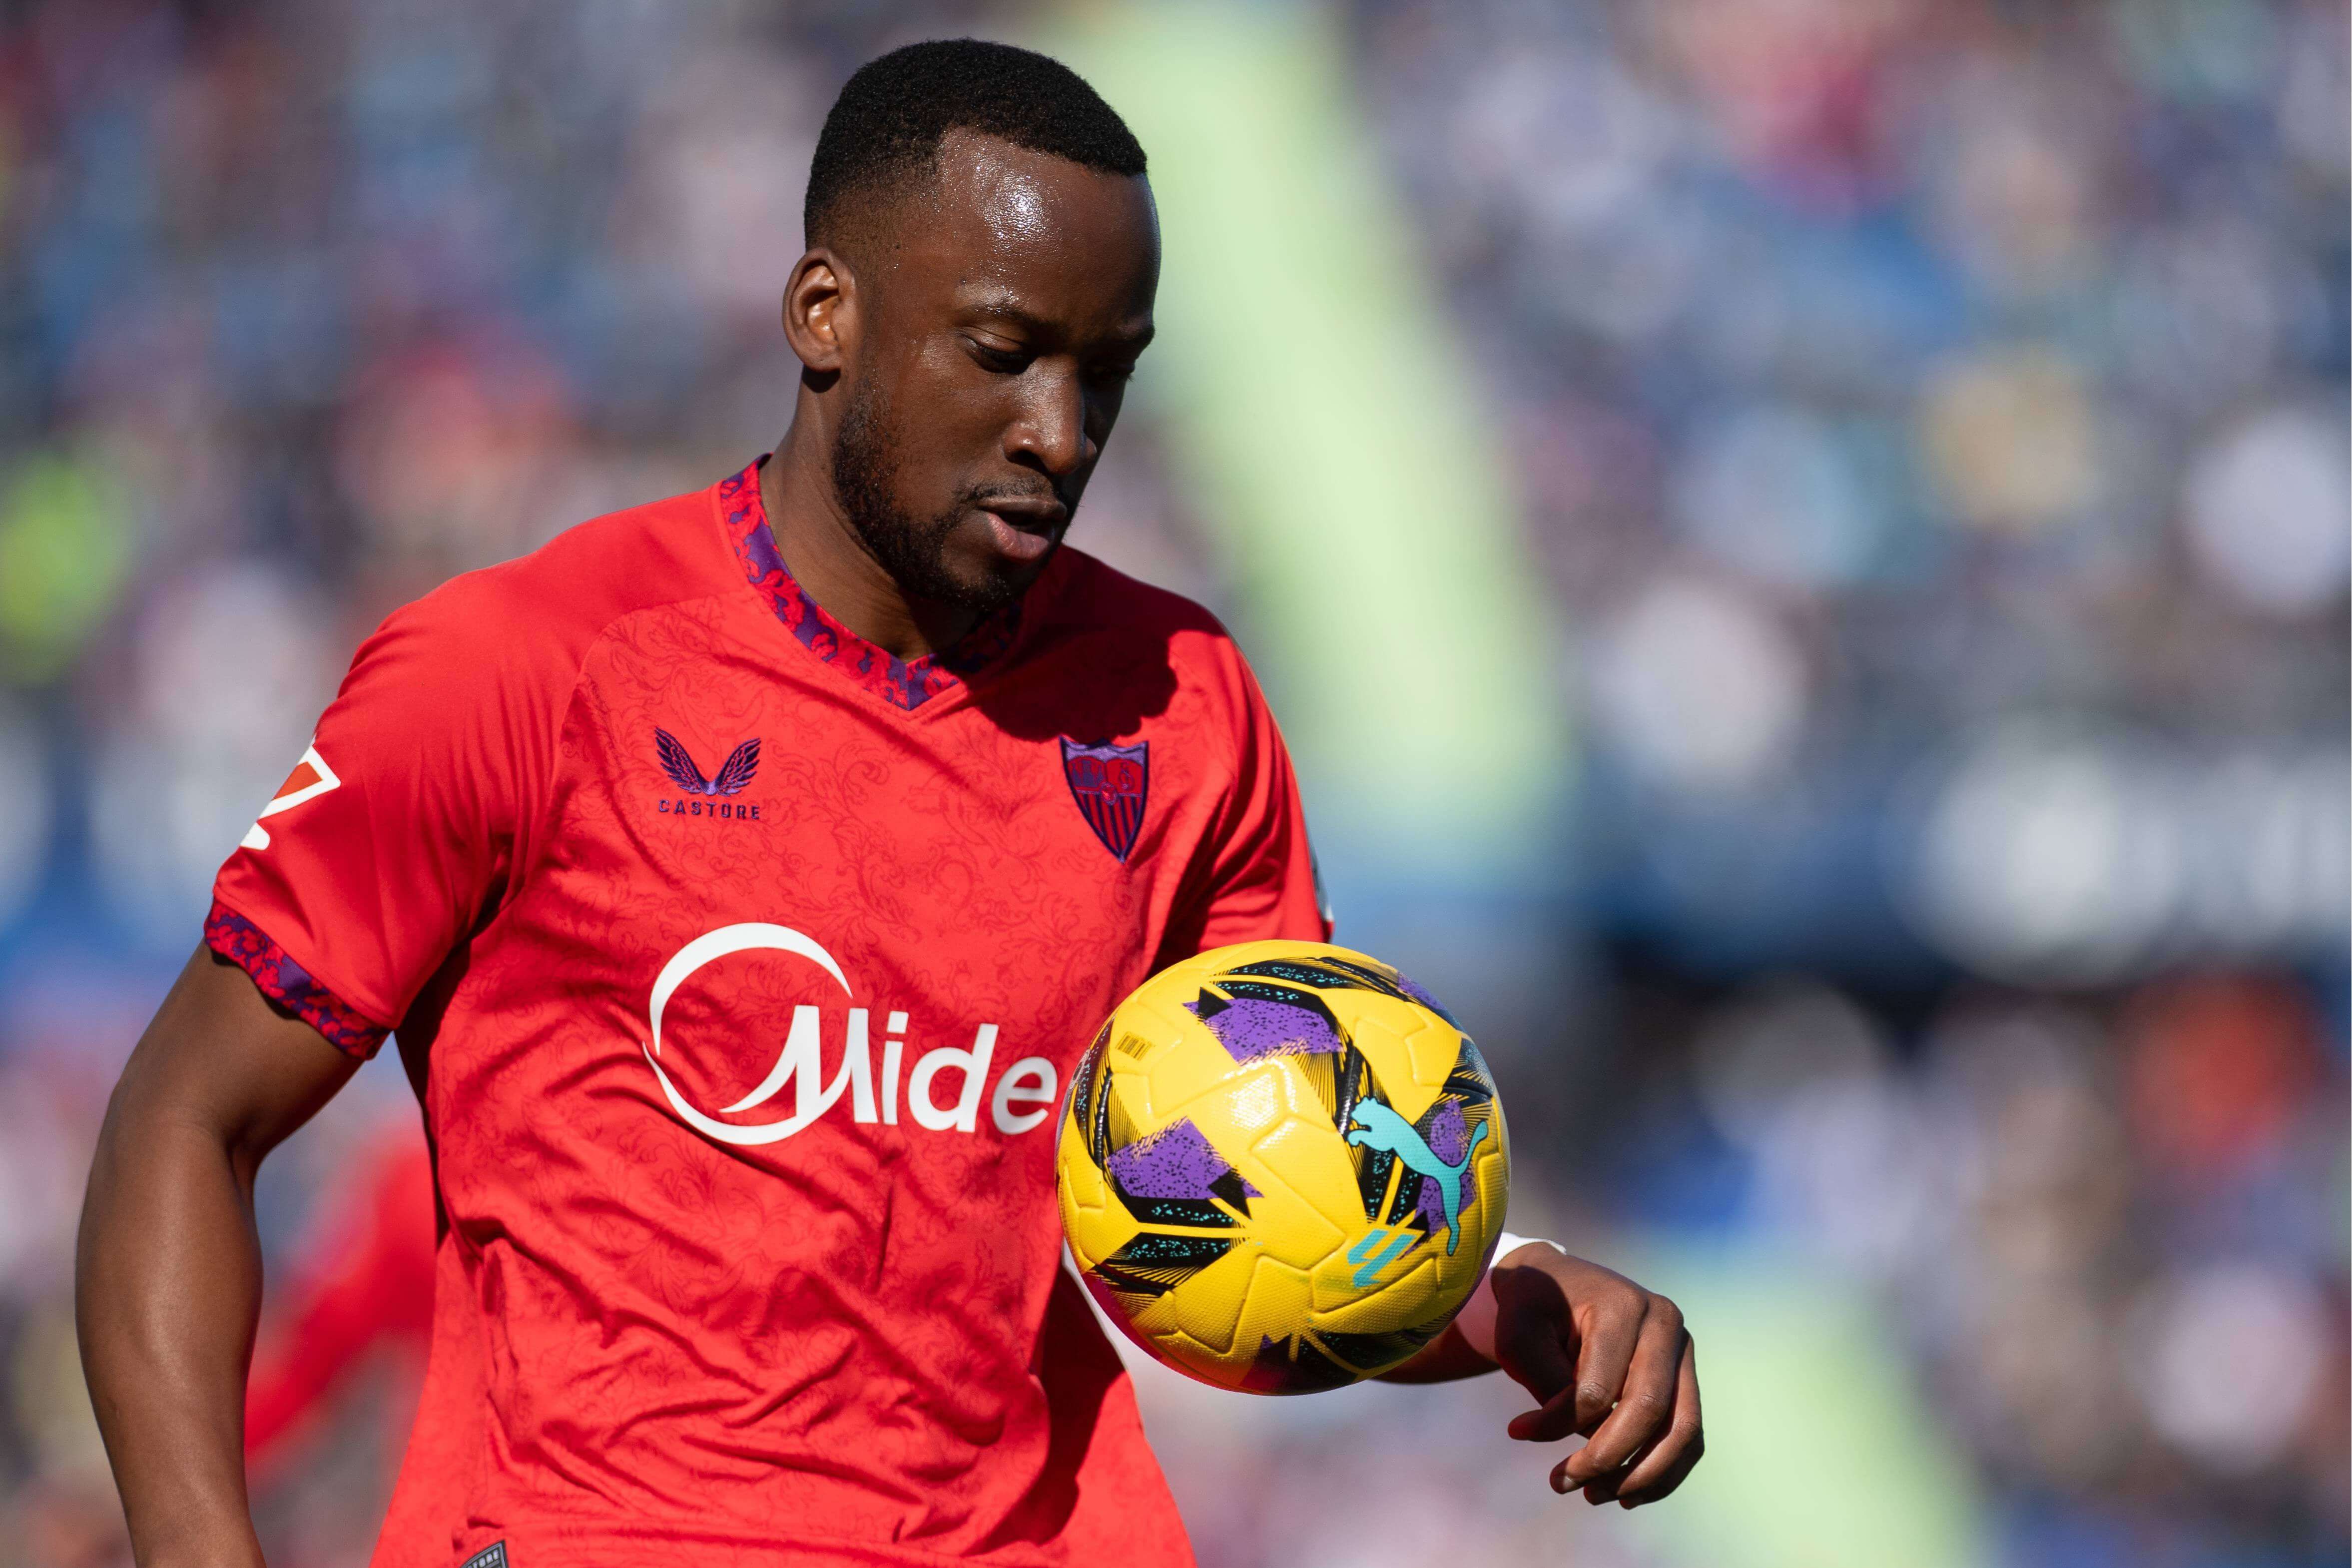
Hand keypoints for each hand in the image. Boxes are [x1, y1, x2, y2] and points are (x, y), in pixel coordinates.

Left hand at [1488, 1245, 1702, 1506]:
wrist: (1555, 1282)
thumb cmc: (1532, 1308)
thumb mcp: (1519, 1336)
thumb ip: (1547, 1384)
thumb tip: (1579, 1438)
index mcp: (1623, 1305)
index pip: (1597, 1387)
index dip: (1558, 1423)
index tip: (1517, 1431)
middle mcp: (1664, 1323)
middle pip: (1649, 1411)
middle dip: (1605, 1459)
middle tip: (1560, 1484)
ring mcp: (1682, 1350)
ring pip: (1681, 1430)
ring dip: (1641, 1476)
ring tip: (1593, 1496)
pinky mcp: (1685, 1377)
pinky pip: (1688, 1435)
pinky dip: (1663, 1471)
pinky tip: (1626, 1493)